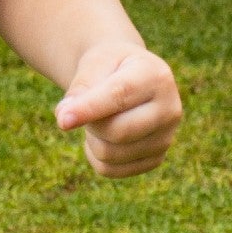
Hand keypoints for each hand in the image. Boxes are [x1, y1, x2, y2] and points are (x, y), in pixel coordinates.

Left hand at [55, 40, 181, 178]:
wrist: (128, 74)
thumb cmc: (109, 66)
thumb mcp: (94, 63)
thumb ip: (80, 87)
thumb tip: (64, 119)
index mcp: (156, 77)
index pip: (119, 96)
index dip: (89, 109)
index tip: (62, 120)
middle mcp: (169, 110)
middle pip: (117, 132)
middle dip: (89, 122)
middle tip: (83, 107)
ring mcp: (166, 138)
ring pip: (111, 154)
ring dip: (91, 138)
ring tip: (98, 117)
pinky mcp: (156, 159)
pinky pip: (111, 170)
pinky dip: (94, 155)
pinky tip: (101, 136)